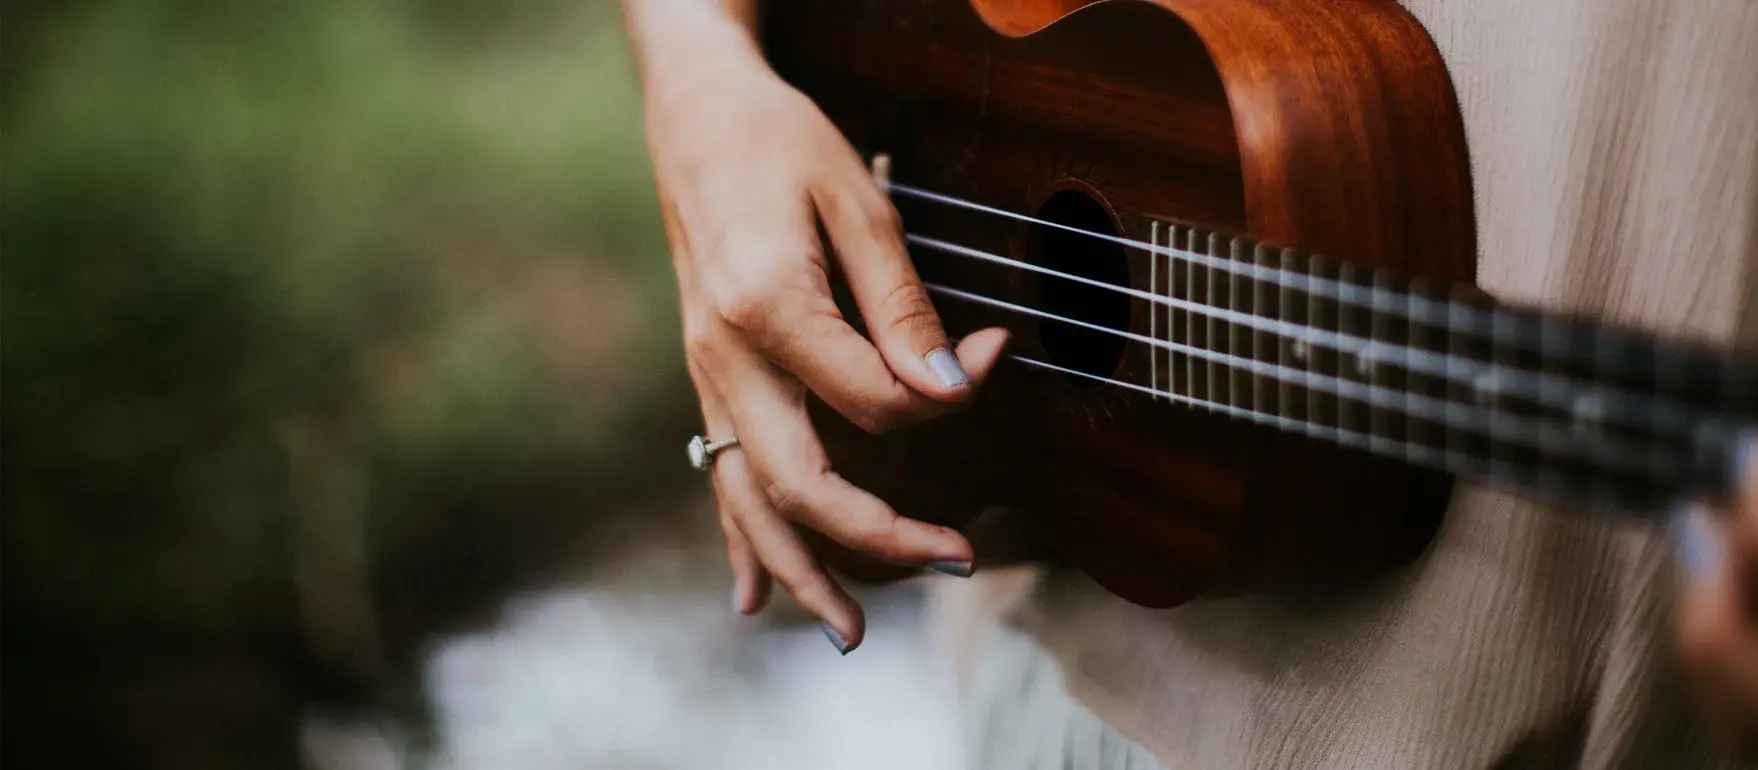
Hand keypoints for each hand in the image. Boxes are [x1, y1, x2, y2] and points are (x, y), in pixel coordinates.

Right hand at [641, 21, 1008, 652]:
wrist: (697, 116)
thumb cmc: (782, 146)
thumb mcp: (860, 202)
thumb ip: (902, 305)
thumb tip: (948, 387)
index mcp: (769, 308)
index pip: (871, 397)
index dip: (942, 395)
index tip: (988, 360)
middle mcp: (727, 358)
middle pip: (800, 482)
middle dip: (879, 538)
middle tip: (957, 563)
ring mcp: (710, 377)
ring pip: (748, 500)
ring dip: (801, 572)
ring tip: (852, 633)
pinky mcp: (710, 380)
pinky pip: (718, 477)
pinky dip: (739, 542)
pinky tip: (753, 597)